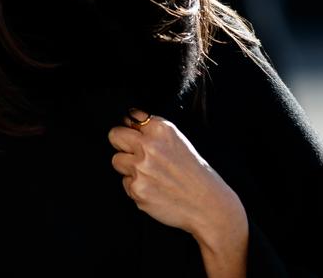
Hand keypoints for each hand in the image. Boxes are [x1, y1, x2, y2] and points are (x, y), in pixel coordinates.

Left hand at [109, 109, 247, 276]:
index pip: (131, 117)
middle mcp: (149, 145)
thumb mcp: (179, 141)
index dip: (133, 128)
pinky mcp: (136, 189)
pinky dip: (136, 187)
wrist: (208, 204)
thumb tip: (128, 126)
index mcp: (162, 129)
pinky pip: (125, 183)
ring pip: (117, 160)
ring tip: (149, 175)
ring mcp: (141, 168)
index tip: (135, 134)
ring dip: (128, 167)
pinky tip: (154, 189)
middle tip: (132, 153)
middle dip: (121, 143)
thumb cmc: (196, 175)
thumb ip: (154, 133)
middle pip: (115, 135)